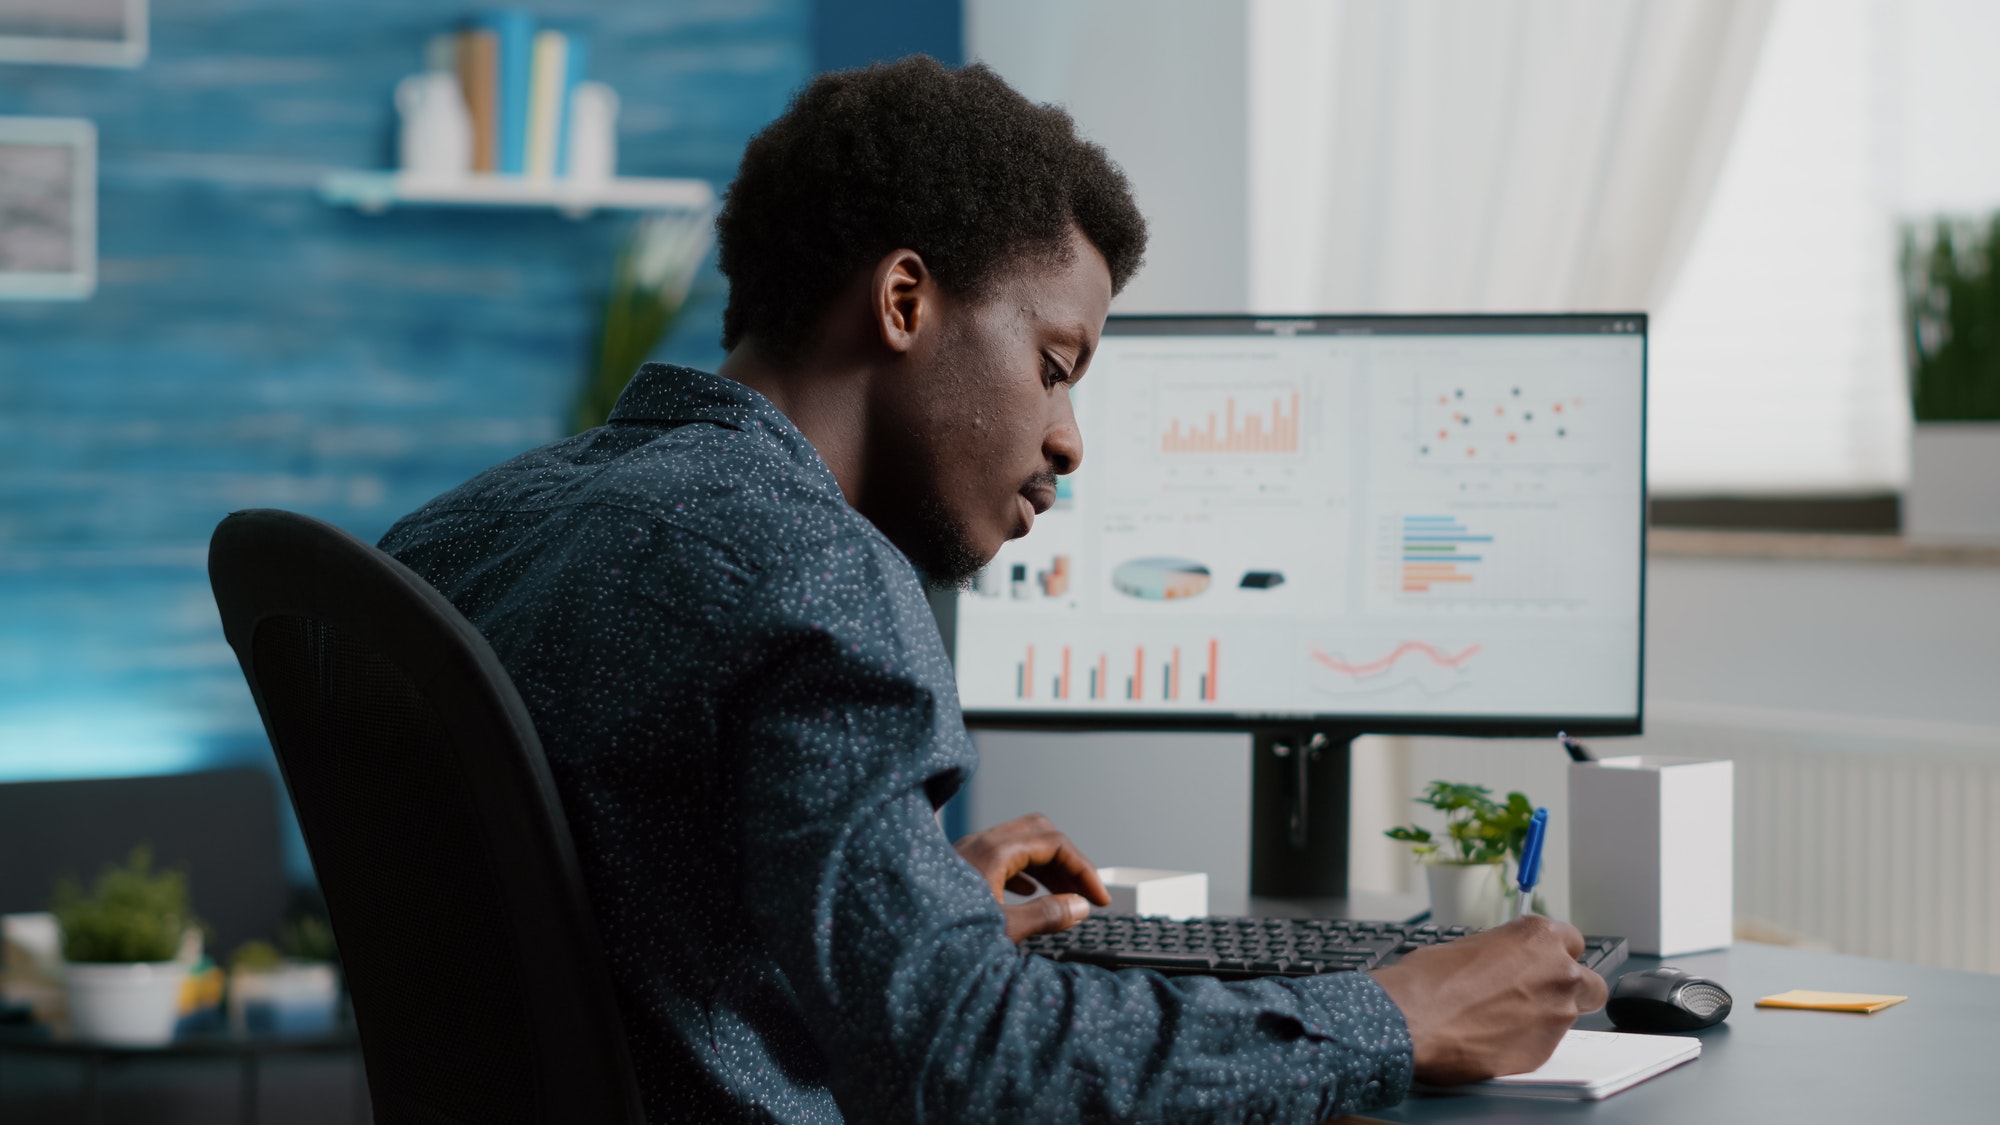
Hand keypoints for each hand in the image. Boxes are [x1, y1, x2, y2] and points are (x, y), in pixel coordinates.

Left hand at [953, 813, 1111, 943]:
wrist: (891, 946)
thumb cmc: (940, 939)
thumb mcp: (1002, 932)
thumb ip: (1046, 916)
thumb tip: (1080, 907)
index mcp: (993, 851)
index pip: (1054, 844)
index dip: (1084, 870)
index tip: (1099, 899)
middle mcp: (979, 843)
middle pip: (1039, 832)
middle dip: (1067, 860)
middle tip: (1085, 893)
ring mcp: (966, 853)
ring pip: (1019, 843)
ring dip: (1047, 865)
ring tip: (1064, 897)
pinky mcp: (957, 868)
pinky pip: (1001, 856)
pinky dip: (1024, 870)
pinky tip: (1029, 894)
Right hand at [1369, 914, 1609, 1085]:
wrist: (1412, 1021)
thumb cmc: (1428, 981)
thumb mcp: (1468, 946)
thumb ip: (1504, 953)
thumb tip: (1506, 963)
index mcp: (1539, 937)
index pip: (1573, 940)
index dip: (1555, 955)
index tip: (1543, 963)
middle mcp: (1558, 973)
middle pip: (1589, 983)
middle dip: (1568, 990)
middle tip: (1536, 996)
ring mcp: (1557, 1015)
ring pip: (1568, 1017)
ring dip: (1544, 1017)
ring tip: (1501, 1020)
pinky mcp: (1545, 1051)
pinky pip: (1545, 1045)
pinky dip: (1527, 1043)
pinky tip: (1494, 1039)